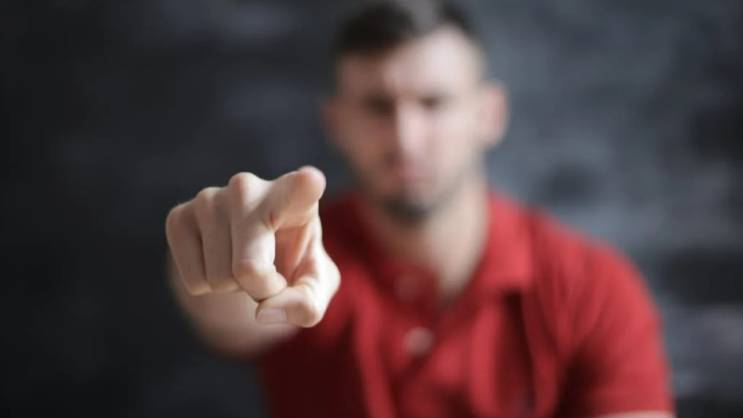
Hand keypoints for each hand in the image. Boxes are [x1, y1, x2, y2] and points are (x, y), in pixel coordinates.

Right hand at [165, 166, 339, 326]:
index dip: (306, 185)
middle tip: (270, 273)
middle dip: (260, 289)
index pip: (303, 187)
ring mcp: (210, 198)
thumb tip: (263, 312)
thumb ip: (306, 305)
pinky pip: (194, 282)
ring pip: (219, 280)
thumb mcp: (314, 287)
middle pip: (248, 269)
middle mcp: (249, 187)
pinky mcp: (179, 216)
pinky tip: (220, 260)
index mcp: (296, 195)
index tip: (311, 179)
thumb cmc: (292, 263)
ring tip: (244, 261)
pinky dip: (209, 286)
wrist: (249, 252)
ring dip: (234, 287)